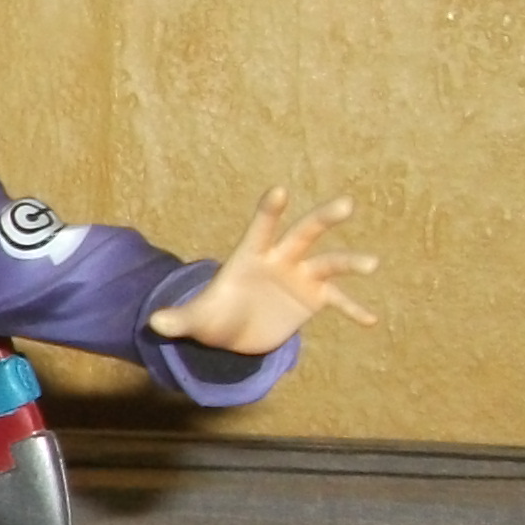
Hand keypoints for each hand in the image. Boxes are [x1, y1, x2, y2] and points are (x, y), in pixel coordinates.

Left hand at [146, 189, 380, 354]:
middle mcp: (281, 260)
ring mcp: (301, 277)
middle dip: (323, 218)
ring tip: (371, 263)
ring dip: (350, 263)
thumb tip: (153, 324)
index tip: (279, 190)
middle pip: (303, 234)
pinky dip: (354, 310)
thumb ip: (178, 320)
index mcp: (251, 256)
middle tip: (345, 204)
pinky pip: (339, 301)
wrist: (234, 333)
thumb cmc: (214, 317)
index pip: (260, 229)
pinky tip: (371, 321)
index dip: (269, 211)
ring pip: (329, 264)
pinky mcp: (314, 299)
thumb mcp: (196, 320)